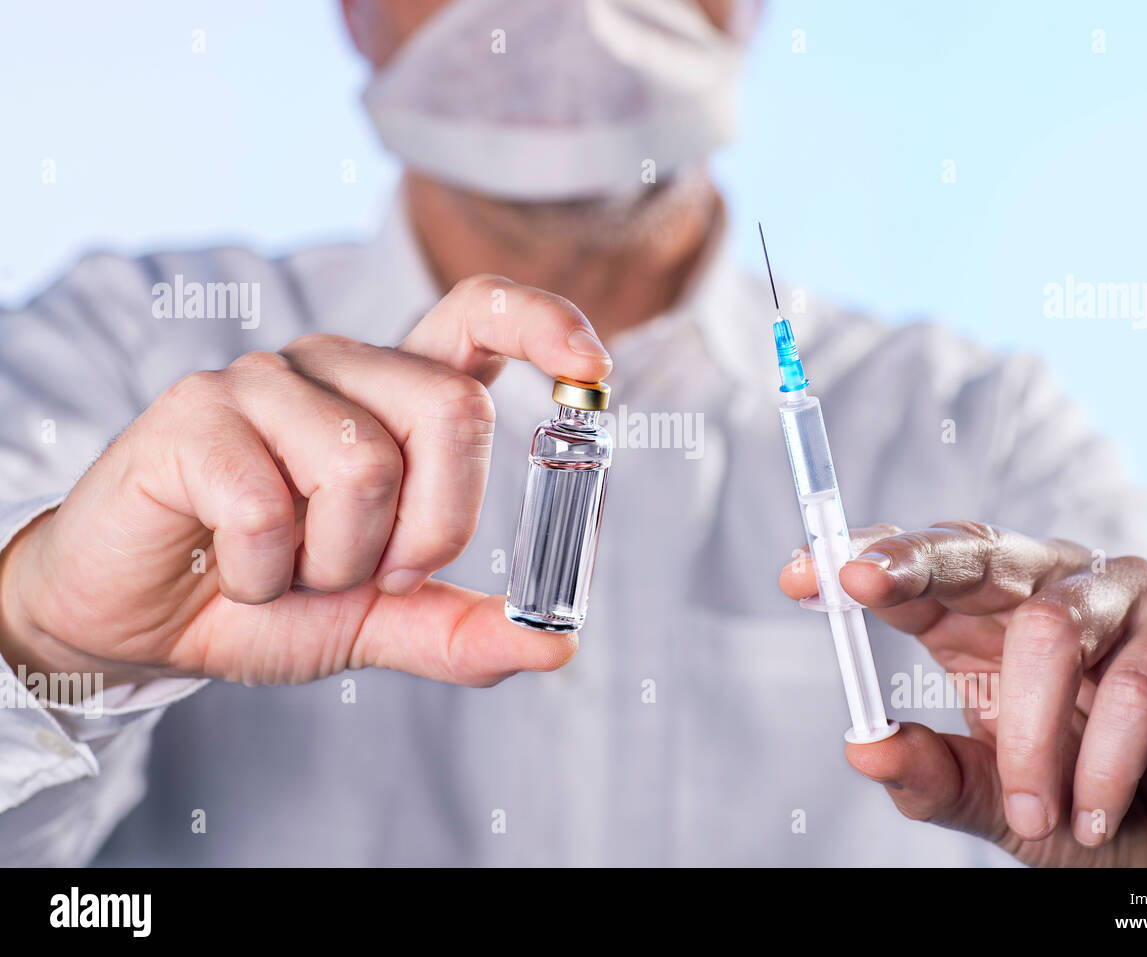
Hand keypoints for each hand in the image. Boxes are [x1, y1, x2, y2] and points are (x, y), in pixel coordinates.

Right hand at [0, 275, 611, 690]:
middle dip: (435, 528)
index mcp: (394, 395)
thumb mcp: (378, 622)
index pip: (479, 315)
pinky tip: (231, 567)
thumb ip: (459, 628)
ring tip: (289, 567)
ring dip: (336, 561)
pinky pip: (271, 507)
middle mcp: (339, 367)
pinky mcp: (195, 412)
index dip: (543, 324)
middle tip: (375, 573)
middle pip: (455, 411)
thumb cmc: (267, 595)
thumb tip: (555, 645)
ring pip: (365, 466)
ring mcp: (264, 380)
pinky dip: (263, 573)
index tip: (593, 366)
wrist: (141, 618)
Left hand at [780, 521, 1146, 865]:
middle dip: (912, 563)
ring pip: (1050, 629)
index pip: (918, 573)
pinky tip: (1098, 810)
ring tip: (1038, 813)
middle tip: (860, 582)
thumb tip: (862, 749)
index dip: (862, 562)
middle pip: (974, 550)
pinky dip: (1105, 758)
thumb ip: (935, 776)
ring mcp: (1123, 600)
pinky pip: (1135, 681)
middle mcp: (1049, 592)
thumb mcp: (996, 803)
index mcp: (986, 623)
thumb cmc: (1087, 811)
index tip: (800, 573)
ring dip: (1034, 737)